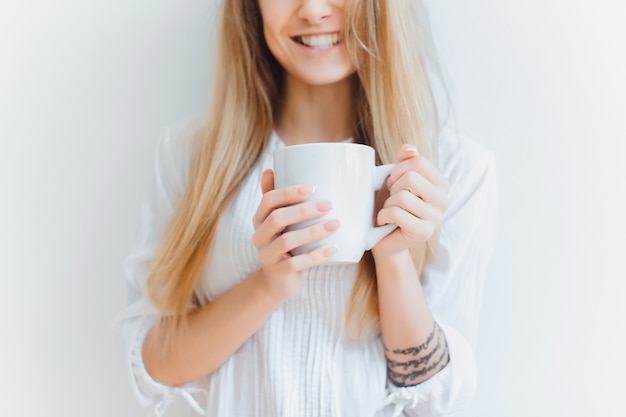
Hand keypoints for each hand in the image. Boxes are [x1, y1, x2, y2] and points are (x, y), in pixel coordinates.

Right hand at [252, 170, 339, 299]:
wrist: (277, 282)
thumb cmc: (283, 244)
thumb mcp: (278, 221)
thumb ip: (276, 197)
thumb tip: (272, 168)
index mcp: (259, 219)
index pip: (268, 200)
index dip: (288, 192)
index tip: (312, 187)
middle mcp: (259, 236)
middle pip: (277, 218)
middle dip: (304, 210)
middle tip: (329, 205)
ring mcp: (267, 255)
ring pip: (287, 241)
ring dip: (313, 231)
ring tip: (336, 225)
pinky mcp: (278, 272)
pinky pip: (296, 264)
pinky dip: (316, 256)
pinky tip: (333, 249)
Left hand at [372, 145, 448, 258]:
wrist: (385, 237)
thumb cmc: (391, 204)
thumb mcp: (397, 178)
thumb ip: (405, 161)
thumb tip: (409, 150)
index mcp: (441, 184)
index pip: (418, 161)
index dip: (398, 169)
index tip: (393, 182)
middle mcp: (444, 200)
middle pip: (411, 178)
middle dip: (393, 187)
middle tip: (391, 198)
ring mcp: (436, 218)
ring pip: (402, 197)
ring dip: (387, 204)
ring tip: (389, 211)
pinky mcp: (423, 233)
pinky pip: (396, 214)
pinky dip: (383, 216)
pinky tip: (385, 222)